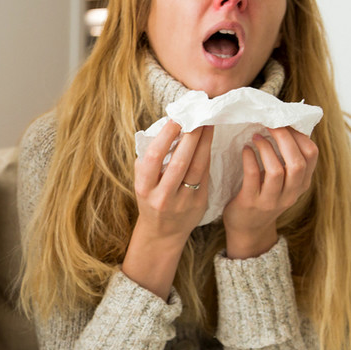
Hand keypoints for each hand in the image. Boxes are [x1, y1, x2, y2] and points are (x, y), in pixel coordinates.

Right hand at [122, 122, 213, 298]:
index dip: (166, 137)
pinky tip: (208, 142)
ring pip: (197, 168)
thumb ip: (148, 161)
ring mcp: (182, 202)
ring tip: (208, 125)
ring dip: (204, 143)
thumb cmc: (150, 199)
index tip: (176, 119)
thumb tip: (164, 130)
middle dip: (190, 136)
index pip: (155, 158)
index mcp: (144, 188)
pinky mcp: (199, 204)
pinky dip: (206, 156)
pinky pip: (204, 176)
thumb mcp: (142, 182)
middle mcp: (162, 196)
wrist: (162, 233)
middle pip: (180, 161)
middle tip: (198, 116)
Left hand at [222, 127, 317, 258]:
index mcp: (301, 184)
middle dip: (284, 138)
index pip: (312, 155)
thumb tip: (286, 125)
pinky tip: (245, 150)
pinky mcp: (251, 203)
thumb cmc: (265, 196)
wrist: (248, 229)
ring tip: (256, 136)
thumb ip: (288, 160)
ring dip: (266, 149)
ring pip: (277, 171)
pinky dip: (250, 159)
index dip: (300, 135)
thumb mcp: (284, 182)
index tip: (285, 122)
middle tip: (270, 124)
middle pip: (297, 163)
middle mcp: (291, 193)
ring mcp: (271, 200)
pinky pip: (253, 177)